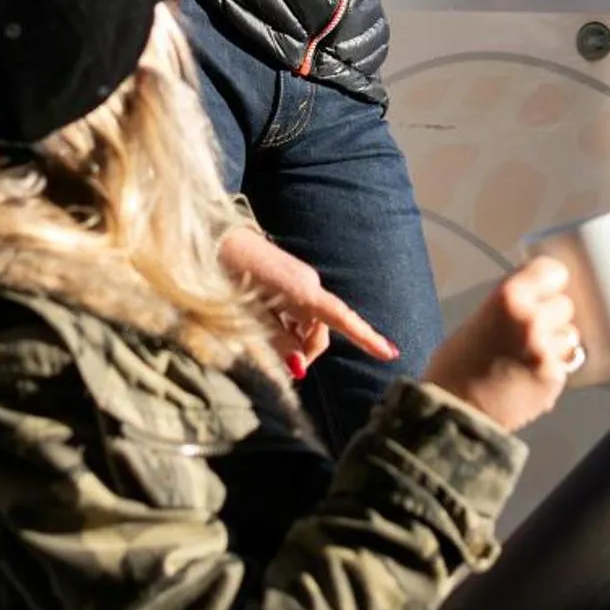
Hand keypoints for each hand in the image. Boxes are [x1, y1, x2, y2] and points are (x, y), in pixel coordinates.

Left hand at [218, 225, 398, 378]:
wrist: (220, 241)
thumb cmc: (231, 280)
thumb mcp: (250, 318)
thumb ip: (277, 342)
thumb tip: (299, 368)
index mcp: (301, 293)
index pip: (341, 319)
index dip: (366, 337)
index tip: (390, 352)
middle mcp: (309, 285)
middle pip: (320, 331)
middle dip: (304, 351)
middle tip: (275, 361)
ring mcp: (304, 281)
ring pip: (310, 323)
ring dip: (293, 338)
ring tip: (259, 329)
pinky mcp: (296, 280)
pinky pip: (301, 311)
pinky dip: (289, 325)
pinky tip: (265, 319)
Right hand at [423, 259, 578, 432]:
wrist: (453, 412)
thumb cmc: (456, 367)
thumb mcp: (478, 319)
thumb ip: (511, 306)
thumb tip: (535, 299)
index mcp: (509, 296)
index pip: (552, 270)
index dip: (550, 281)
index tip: (547, 289)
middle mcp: (532, 318)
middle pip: (565, 304)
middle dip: (551, 316)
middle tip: (531, 331)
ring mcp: (545, 349)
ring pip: (569, 335)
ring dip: (555, 343)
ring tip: (529, 357)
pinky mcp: (552, 377)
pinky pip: (564, 364)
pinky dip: (551, 370)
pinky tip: (529, 377)